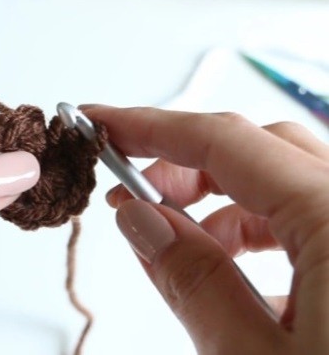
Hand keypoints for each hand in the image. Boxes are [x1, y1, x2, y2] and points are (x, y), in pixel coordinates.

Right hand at [84, 106, 328, 353]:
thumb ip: (197, 283)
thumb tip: (142, 220)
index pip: (227, 142)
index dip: (150, 127)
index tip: (100, 124)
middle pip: (262, 151)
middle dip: (186, 166)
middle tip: (131, 195)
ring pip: (289, 184)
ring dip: (224, 202)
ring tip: (179, 245)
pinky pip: (315, 218)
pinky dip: (264, 229)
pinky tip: (233, 272)